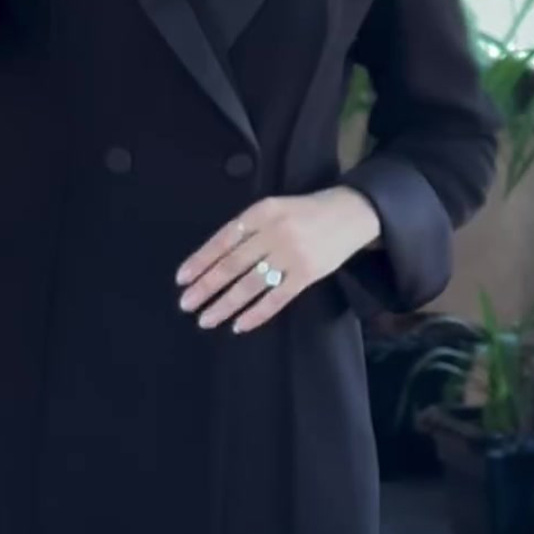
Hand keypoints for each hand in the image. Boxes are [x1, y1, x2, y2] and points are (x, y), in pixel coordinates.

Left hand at [176, 188, 382, 334]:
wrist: (352, 212)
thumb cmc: (306, 212)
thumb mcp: (274, 208)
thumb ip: (248, 228)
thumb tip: (214, 258)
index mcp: (262, 212)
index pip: (223, 240)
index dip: (200, 260)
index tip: (181, 279)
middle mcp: (274, 233)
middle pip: (232, 265)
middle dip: (206, 286)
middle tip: (186, 304)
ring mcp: (292, 255)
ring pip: (250, 285)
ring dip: (225, 304)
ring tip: (206, 319)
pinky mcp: (308, 274)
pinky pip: (277, 298)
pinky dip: (256, 313)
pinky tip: (239, 325)